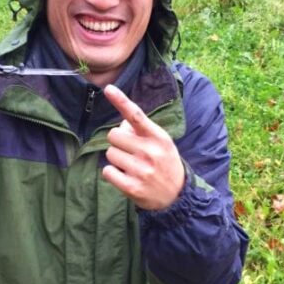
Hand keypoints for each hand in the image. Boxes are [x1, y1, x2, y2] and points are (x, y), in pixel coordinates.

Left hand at [102, 84, 184, 210]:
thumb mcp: (161, 142)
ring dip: (116, 159)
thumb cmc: (164, 162)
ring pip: (109, 153)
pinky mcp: (132, 187)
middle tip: (130, 152)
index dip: (121, 100)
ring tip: (131, 166)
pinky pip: (107, 171)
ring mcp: (141, 170)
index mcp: (158, 137)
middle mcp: (150, 152)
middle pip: (113, 135)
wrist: (177, 195)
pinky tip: (125, 177)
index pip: (136, 115)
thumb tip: (121, 125)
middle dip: (118, 142)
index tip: (108, 88)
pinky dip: (112, 173)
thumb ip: (141, 131)